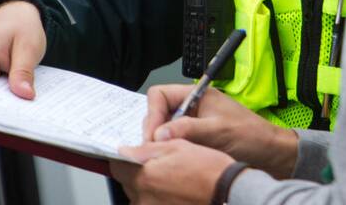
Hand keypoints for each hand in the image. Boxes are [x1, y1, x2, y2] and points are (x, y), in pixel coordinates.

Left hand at [111, 139, 233, 204]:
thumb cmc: (208, 170)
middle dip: (139, 175)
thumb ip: (147, 150)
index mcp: (144, 178)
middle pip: (128, 184)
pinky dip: (160, 200)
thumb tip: (125, 151)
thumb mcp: (177, 147)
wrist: (229, 194)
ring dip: (150, 190)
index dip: (125, 159)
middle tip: (161, 167)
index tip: (134, 157)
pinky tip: (176, 194)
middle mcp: (144, 200)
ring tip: (172, 182)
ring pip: (140, 198)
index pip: (117, 168)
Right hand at [142, 84, 297, 178]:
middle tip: (155, 149)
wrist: (269, 153)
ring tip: (166, 156)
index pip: (160, 95)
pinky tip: (175, 160)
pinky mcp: (195, 139)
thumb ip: (188, 129)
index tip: (153, 135)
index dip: (153, 113)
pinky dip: (171, 150)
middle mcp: (192, 107)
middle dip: (154, 130)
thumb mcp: (218, 130)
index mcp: (196, 94)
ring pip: (164, 130)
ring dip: (162, 142)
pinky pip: (174, 142)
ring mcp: (193, 124)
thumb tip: (159, 133)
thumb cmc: (251, 135)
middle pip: (158, 113)